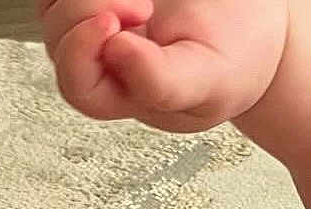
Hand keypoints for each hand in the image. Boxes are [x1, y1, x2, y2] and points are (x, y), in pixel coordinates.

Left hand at [40, 0, 288, 130]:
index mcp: (135, 96)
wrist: (256, 20)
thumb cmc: (239, 55)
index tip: (115, 20)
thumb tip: (113, 55)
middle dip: (83, 10)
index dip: (81, 53)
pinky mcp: (104, 0)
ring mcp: (102, 26)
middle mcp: (110, 63)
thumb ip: (163, 83)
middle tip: (138, 1)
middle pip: (59, 41)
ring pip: (53, 9)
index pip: (80, 88)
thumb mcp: (212, 78)